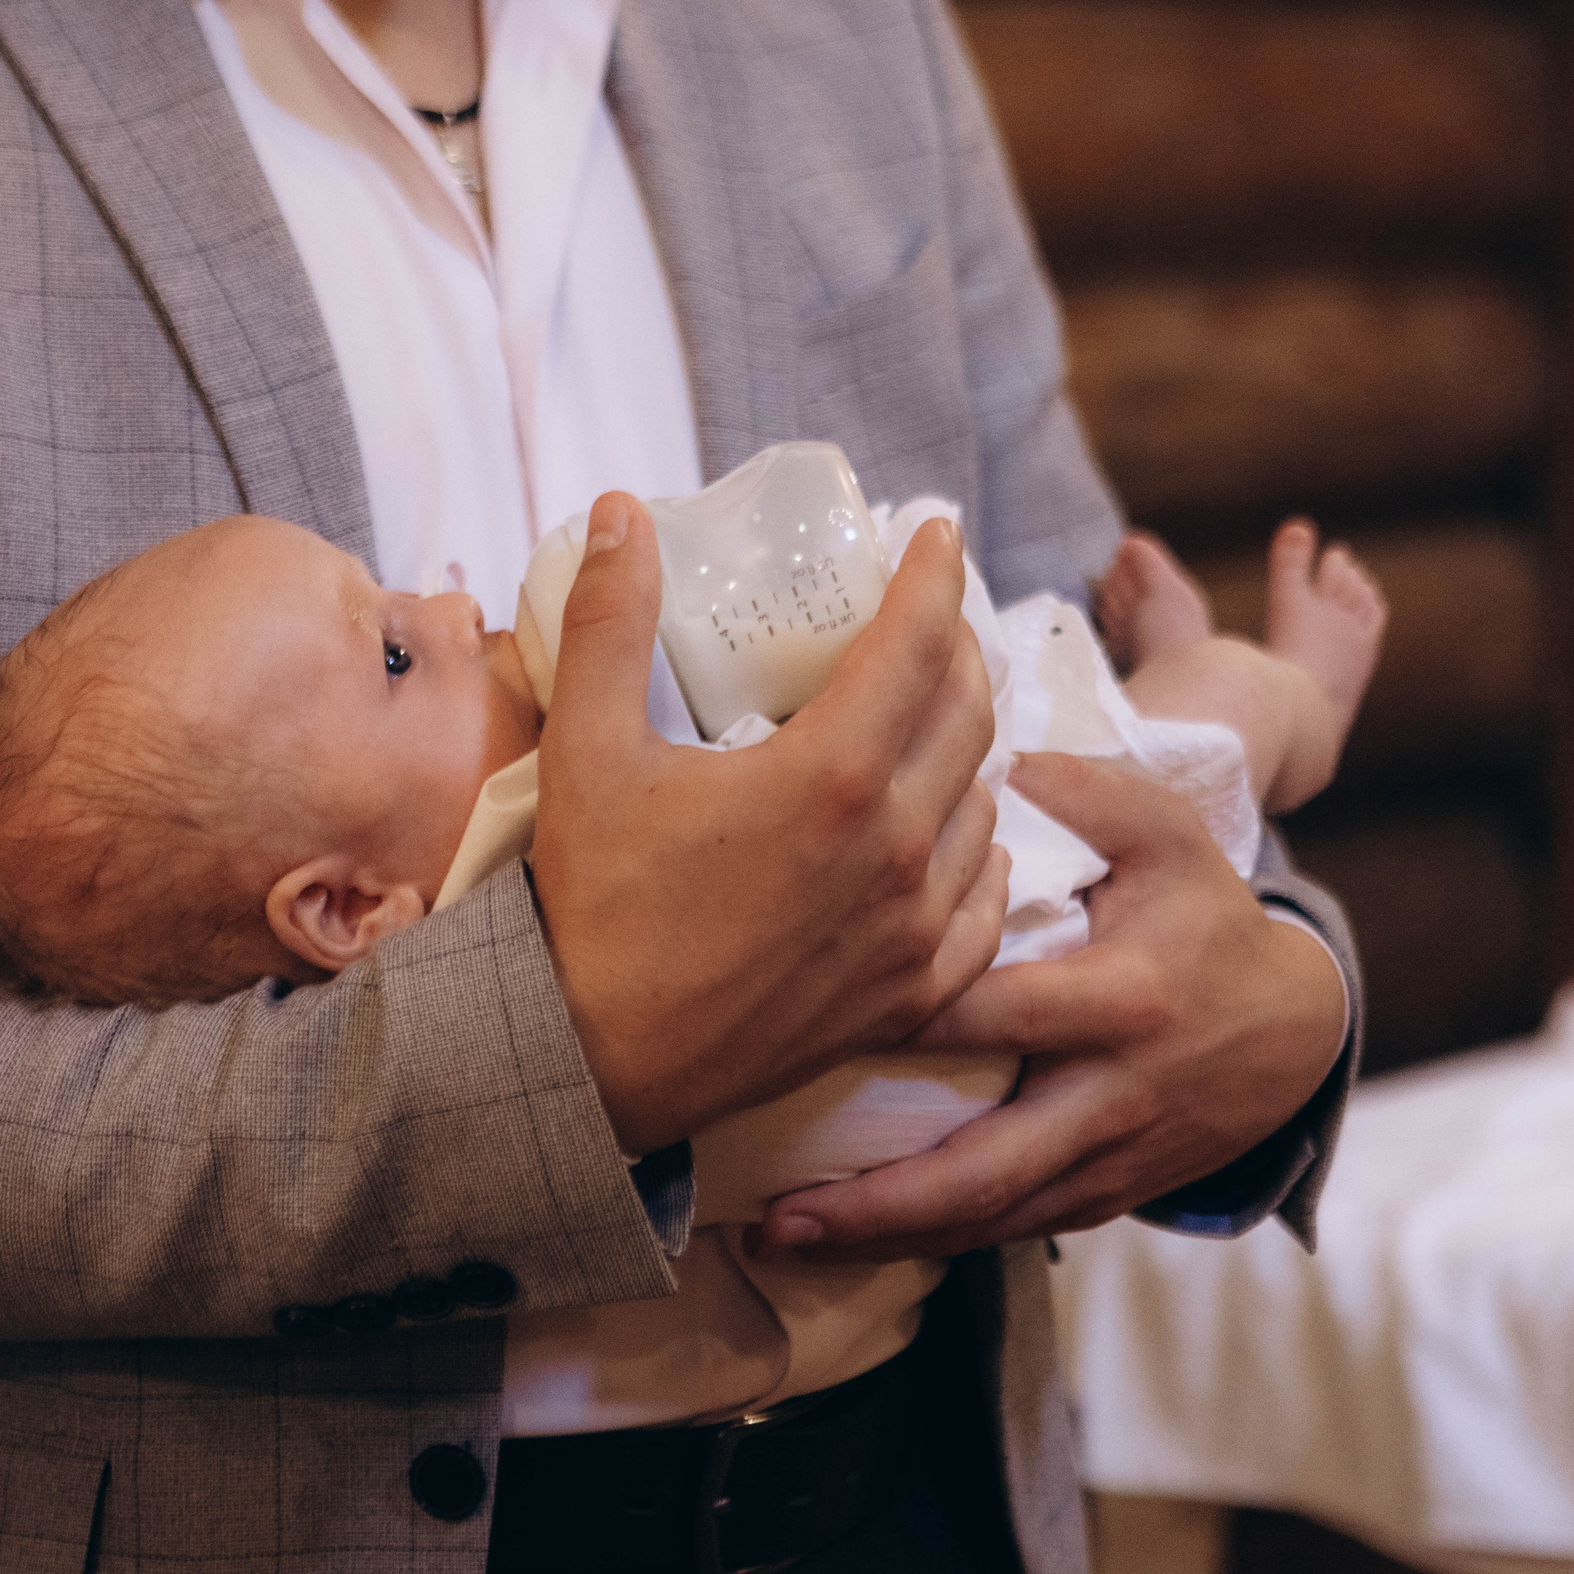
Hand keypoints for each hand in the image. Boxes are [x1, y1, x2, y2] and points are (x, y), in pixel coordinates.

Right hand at [529, 492, 1010, 1156]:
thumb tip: (621, 512)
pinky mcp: (908, 992)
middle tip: (924, 620)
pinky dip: (978, 854)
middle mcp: (897, 848)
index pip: (921, 640)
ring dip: (966, 748)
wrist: (593, 1061)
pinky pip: (985, 905)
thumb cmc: (590, 905)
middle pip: (969, 712)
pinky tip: (951, 836)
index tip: (936, 535)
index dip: (934, 573)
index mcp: (833, 776)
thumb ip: (611, 620)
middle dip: (955, 648)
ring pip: (984, 803)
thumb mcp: (588, 749)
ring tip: (927, 721)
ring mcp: (912, 927)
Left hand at [754, 752, 1344, 1258]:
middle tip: (776, 1216)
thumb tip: (1005, 762)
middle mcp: (1112, 1097)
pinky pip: (1006, 1233)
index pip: (1001, 1014)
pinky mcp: (1101, 1200)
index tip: (814, 1019)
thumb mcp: (1172, 838)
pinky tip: (849, 1242)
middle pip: (987, 1169)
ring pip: (989, 1221)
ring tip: (785, 1241)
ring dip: (886, 1239)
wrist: (1296, 1036)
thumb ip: (1094, 792)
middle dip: (882, 1203)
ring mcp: (1107, 1162)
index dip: (909, 1017)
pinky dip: (929, 1242)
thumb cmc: (1205, 921)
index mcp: (1124, 1001)